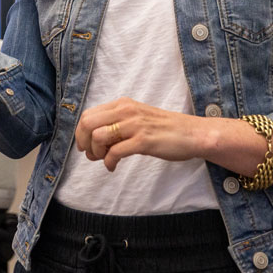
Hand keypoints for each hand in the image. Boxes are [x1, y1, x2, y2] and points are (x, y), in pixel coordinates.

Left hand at [74, 97, 204, 171]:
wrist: (192, 133)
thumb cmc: (163, 129)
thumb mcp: (136, 119)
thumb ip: (116, 125)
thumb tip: (93, 142)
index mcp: (122, 104)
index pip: (88, 114)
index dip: (81, 132)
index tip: (84, 146)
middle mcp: (126, 111)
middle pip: (88, 124)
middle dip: (84, 142)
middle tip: (92, 155)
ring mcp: (135, 125)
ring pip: (99, 137)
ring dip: (96, 153)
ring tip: (104, 160)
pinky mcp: (144, 141)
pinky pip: (115, 152)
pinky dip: (109, 162)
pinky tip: (113, 167)